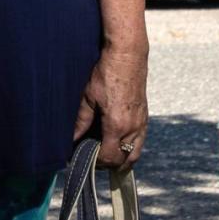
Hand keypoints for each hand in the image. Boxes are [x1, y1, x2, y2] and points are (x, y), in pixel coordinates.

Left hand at [72, 48, 148, 173]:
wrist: (127, 55)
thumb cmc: (106, 73)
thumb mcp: (88, 97)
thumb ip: (81, 121)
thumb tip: (73, 139)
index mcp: (117, 125)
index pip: (109, 157)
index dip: (95, 162)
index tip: (83, 157)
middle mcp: (133, 128)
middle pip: (122, 161)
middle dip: (107, 164)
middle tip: (92, 156)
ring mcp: (141, 123)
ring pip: (134, 154)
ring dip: (120, 159)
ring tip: (105, 152)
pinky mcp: (145, 117)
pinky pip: (139, 142)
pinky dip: (129, 148)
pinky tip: (117, 141)